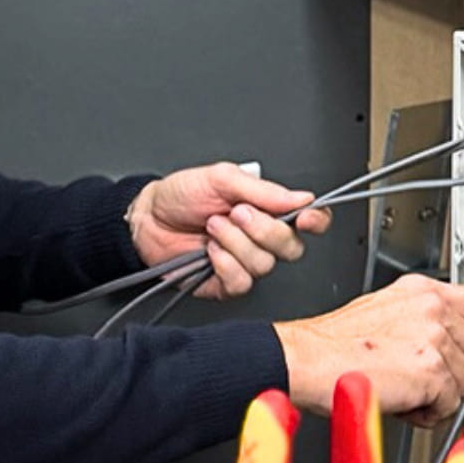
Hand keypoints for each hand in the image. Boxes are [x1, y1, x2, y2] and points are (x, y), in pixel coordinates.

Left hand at [125, 162, 331, 298]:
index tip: (305, 216)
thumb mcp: (221, 178)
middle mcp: (262, 239)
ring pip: (264, 265)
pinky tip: (209, 250)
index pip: (310, 220)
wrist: (147, 219)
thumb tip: (301, 197)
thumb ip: (264, 190)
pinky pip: (242, 282)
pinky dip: (224, 263)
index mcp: (268, 211)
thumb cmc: (180, 196)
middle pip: (292, 247)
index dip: (315, 220)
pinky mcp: (227, 284)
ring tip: (212, 226)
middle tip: (236, 212)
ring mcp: (245, 263)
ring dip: (235, 242)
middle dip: (264, 230)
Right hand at [273, 275, 463, 425]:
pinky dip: (426, 412)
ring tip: (400, 389)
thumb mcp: (380, 314)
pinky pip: (448, 404)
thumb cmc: (332, 346)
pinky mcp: (433, 369)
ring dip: (436, 395)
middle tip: (415, 382)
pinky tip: (400, 400)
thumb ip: (416, 323)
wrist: (306, 361)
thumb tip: (439, 346)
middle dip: (451, 375)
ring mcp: (435, 337)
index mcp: (421, 293)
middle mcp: (433, 309)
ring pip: (463, 382)